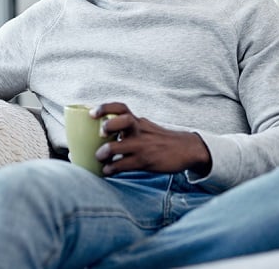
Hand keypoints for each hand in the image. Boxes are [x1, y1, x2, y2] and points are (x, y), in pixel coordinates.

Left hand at [91, 102, 211, 176]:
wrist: (186, 149)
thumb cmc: (161, 140)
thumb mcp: (145, 128)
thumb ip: (129, 128)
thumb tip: (105, 135)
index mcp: (138, 122)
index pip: (121, 108)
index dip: (105, 108)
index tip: (91, 113)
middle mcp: (139, 130)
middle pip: (122, 120)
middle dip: (108, 125)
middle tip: (100, 133)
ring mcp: (142, 146)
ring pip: (120, 146)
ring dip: (105, 152)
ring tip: (99, 157)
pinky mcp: (145, 161)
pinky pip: (124, 165)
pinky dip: (112, 169)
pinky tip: (107, 171)